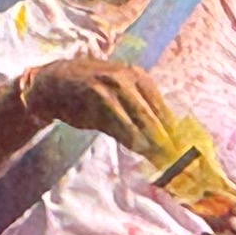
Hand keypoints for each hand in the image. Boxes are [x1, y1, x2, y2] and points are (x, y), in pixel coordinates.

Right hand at [16, 55, 181, 161]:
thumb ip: (138, 116)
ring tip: (160, 157)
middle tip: (174, 158)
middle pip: (154, 115)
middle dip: (165, 138)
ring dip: (150, 141)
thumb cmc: (90, 92)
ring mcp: (112, 86)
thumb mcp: (118, 96)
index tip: (182, 148)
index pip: (163, 107)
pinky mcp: (97, 96)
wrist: (54, 82)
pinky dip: (131, 138)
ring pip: (139, 119)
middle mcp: (129, 78)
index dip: (173, 130)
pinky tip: (138, 148)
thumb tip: (161, 141)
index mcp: (139, 77)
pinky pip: (119, 122)